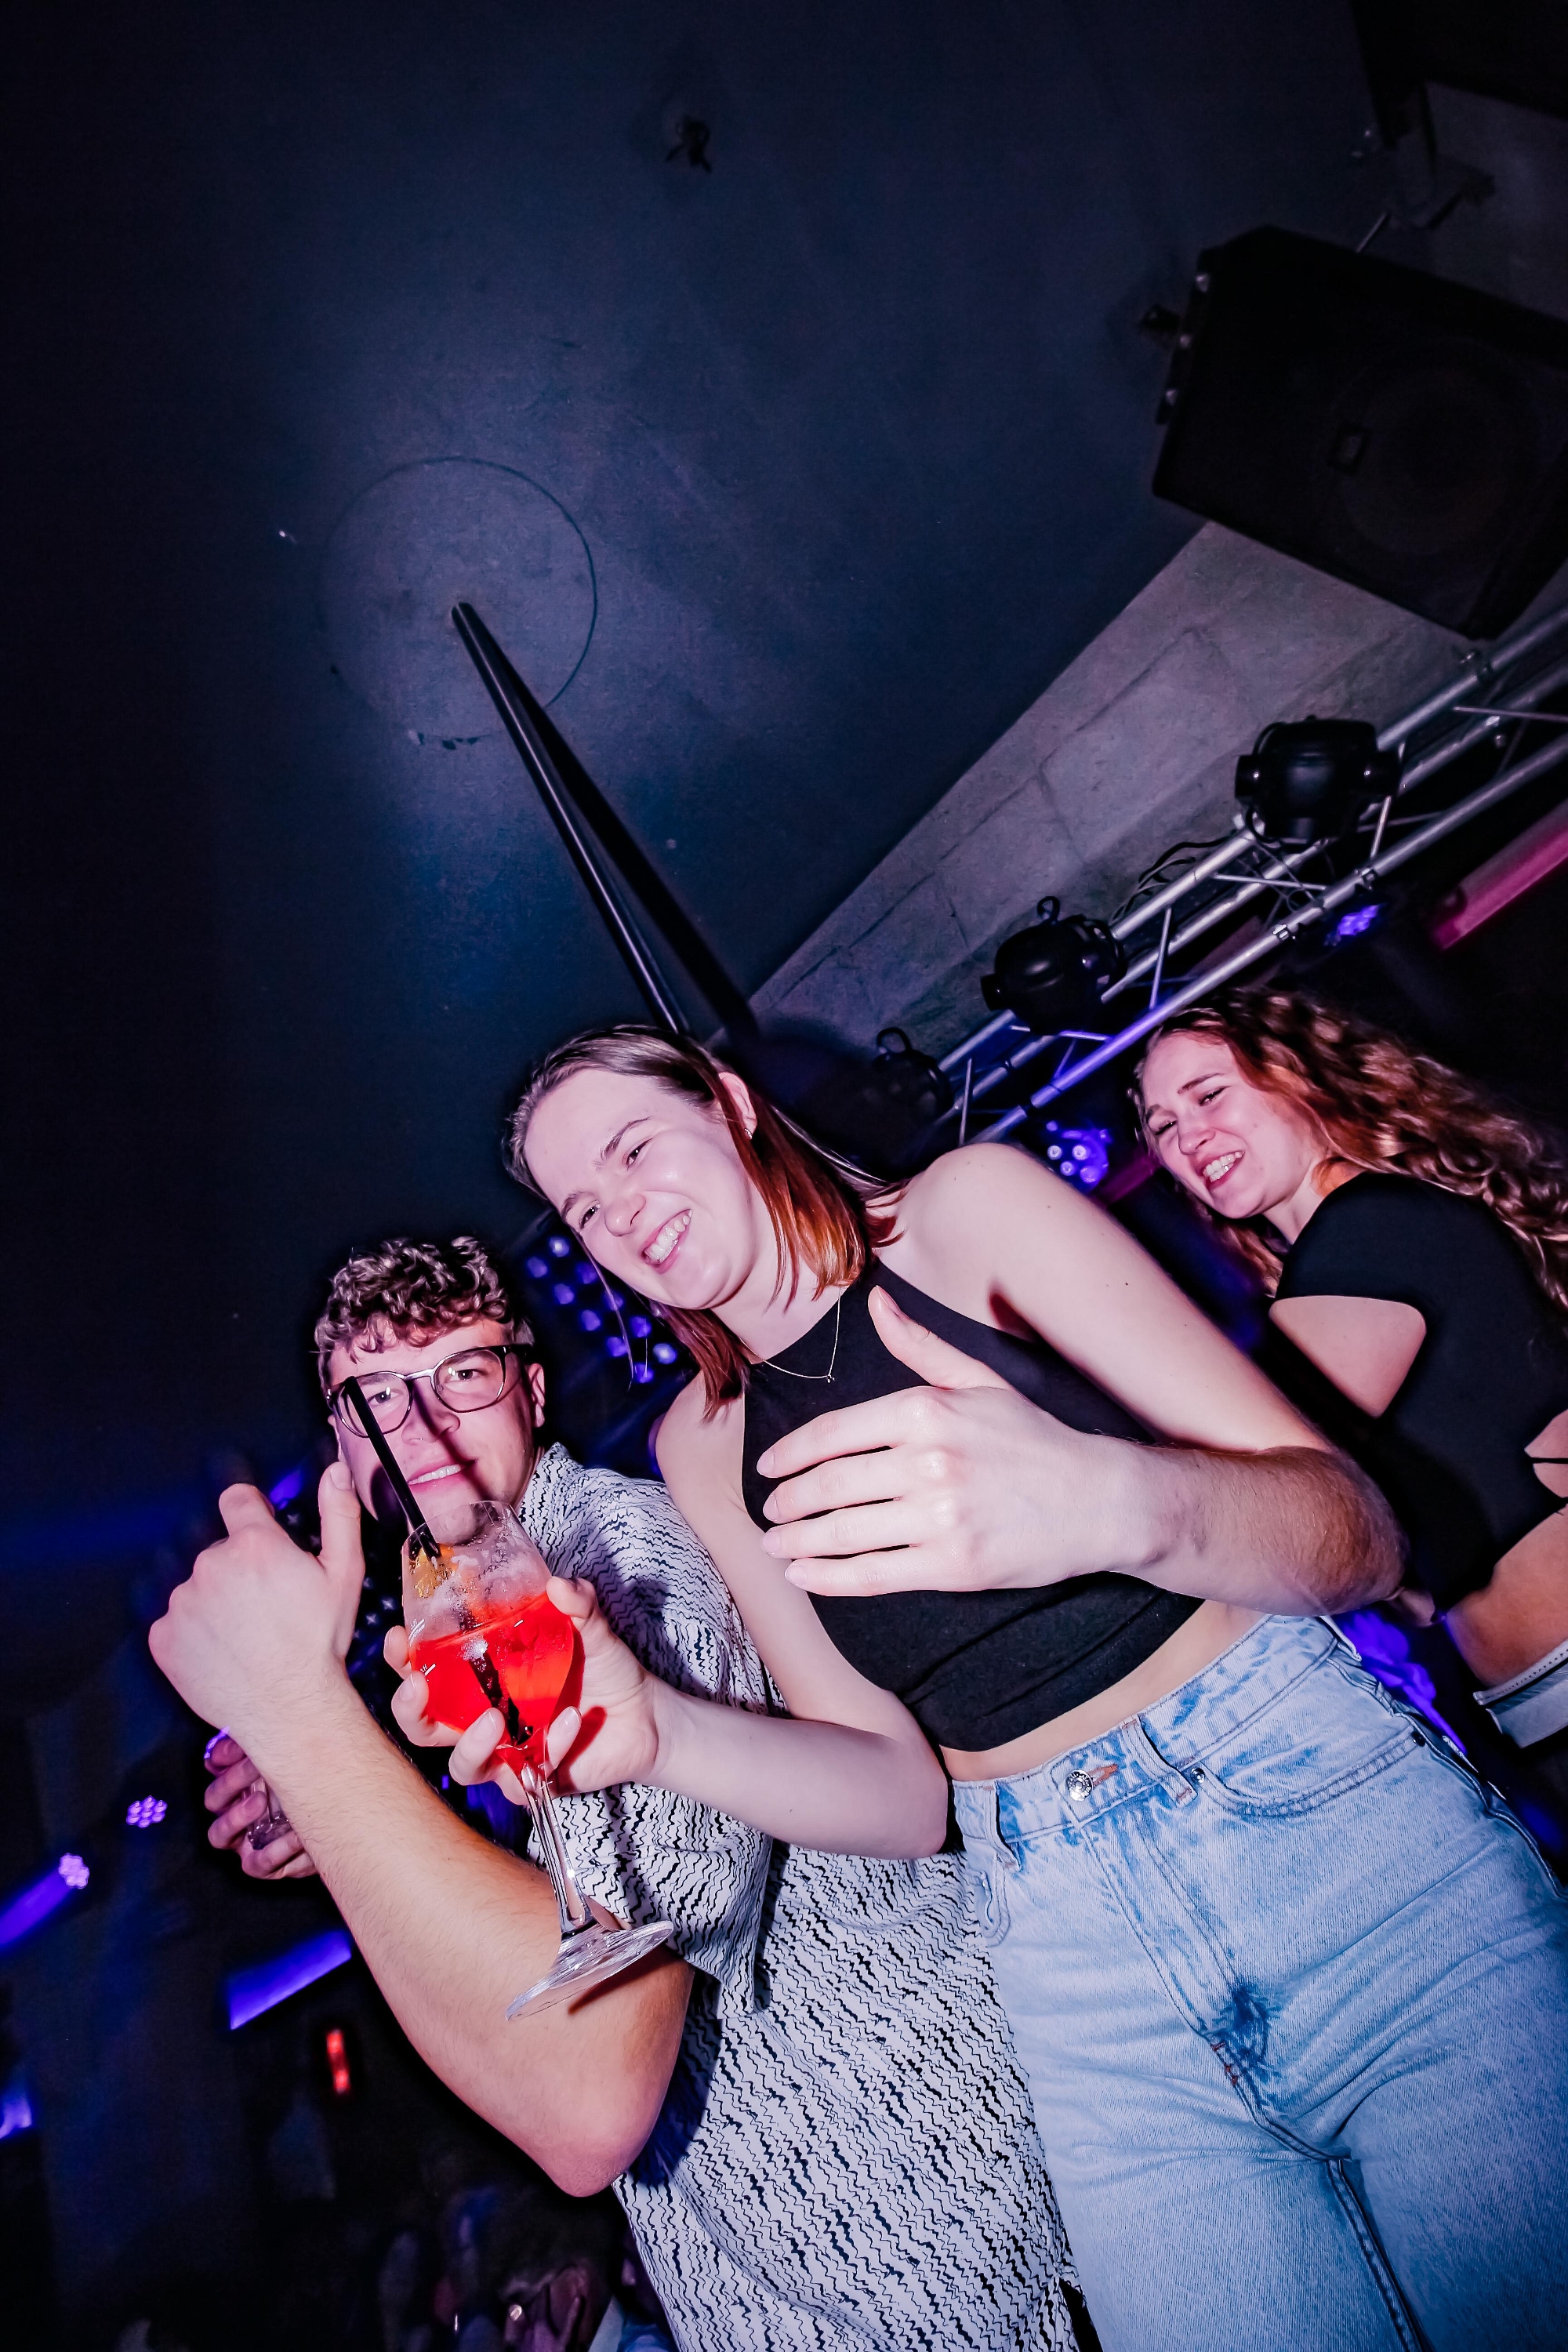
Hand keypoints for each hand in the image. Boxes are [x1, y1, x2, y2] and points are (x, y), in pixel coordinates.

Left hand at [149, 1464, 364, 1739]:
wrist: (289, 1706)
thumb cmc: (317, 1644)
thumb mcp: (343, 1575)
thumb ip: (338, 1515)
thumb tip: (335, 1473)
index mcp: (254, 1544)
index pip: (236, 1499)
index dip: (250, 1513)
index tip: (257, 1531)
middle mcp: (212, 1565)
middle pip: (217, 1548)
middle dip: (237, 1567)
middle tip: (262, 1601)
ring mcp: (183, 1602)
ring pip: (194, 1585)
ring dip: (213, 1600)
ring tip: (242, 1630)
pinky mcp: (163, 1637)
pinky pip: (173, 1622)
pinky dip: (192, 1633)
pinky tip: (221, 1649)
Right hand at [203, 1732, 316, 1879]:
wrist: (337, 1820)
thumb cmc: (311, 1785)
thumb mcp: (295, 1763)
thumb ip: (273, 1749)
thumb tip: (253, 1734)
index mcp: (237, 1785)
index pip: (215, 1768)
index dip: (222, 1758)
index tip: (242, 1746)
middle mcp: (233, 1812)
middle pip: (214, 1798)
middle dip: (232, 1780)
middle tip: (255, 1764)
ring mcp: (244, 1840)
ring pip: (219, 1834)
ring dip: (238, 1815)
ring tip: (261, 1799)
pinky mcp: (262, 1864)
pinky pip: (256, 1864)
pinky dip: (276, 1850)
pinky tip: (297, 1835)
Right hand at [387, 1575, 661, 1800]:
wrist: (644, 1714)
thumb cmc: (604, 1668)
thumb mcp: (592, 1628)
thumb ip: (577, 1604)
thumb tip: (560, 1585)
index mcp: (481, 1677)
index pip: (425, 1671)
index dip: (403, 1659)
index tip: (399, 1637)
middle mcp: (482, 1716)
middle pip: (423, 1726)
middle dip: (410, 1708)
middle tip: (419, 1686)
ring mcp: (504, 1753)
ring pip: (462, 1766)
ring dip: (470, 1745)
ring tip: (495, 1719)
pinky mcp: (532, 1780)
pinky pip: (523, 1778)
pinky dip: (547, 1748)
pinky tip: (570, 1722)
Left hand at [754, 1285, 1125, 1597]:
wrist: (1100, 1500)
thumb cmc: (1035, 1439)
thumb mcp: (979, 1380)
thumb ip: (920, 1346)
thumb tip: (877, 1303)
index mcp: (927, 1411)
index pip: (833, 1434)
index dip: (790, 1454)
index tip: (769, 1467)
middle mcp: (929, 1461)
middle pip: (830, 1485)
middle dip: (788, 1502)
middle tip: (769, 1512)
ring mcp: (941, 1517)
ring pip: (844, 1532)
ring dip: (798, 1542)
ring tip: (776, 1545)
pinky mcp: (954, 1566)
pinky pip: (873, 1574)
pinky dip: (829, 1577)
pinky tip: (806, 1574)